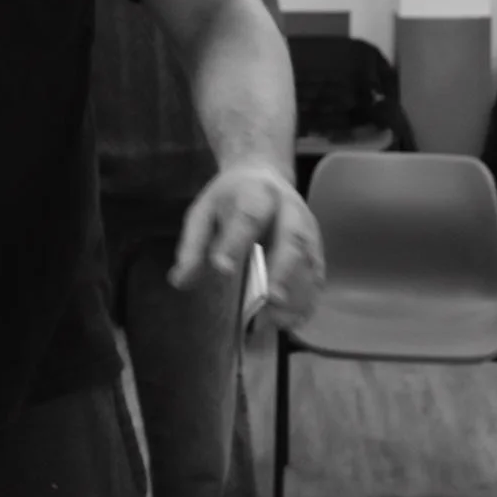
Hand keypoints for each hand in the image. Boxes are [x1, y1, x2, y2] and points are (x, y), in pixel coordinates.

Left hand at [172, 164, 323, 326]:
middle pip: (292, 238)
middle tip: (269, 299)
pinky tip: (291, 321)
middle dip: (282, 270)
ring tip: (275, 320)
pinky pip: (316, 277)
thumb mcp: (204, 212)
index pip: (249, 215)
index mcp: (257, 193)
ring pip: (309, 260)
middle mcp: (289, 210)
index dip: (237, 240)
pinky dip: (307, 301)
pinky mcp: (315, 250)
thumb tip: (180, 281)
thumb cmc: (231, 199)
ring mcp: (308, 231)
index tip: (222, 268)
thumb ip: (193, 245)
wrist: (265, 175)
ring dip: (296, 293)